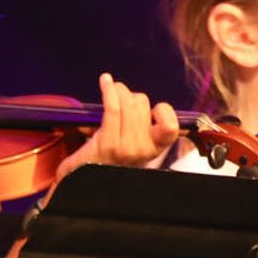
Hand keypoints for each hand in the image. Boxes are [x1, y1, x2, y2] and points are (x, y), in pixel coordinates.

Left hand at [55, 75, 181, 177]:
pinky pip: (113, 108)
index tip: (152, 109)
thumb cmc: (109, 156)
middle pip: (143, 104)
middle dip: (130, 95)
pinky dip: (109, 89)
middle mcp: (144, 150)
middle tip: (120, 98)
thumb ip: (145, 127)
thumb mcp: (135, 144)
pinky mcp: (108, 143)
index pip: (171, 127)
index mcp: (155, 149)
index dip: (163, 111)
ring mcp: (126, 148)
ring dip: (119, 91)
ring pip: (129, 102)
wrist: (86, 177)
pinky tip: (105, 80)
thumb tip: (145, 102)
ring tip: (112, 92)